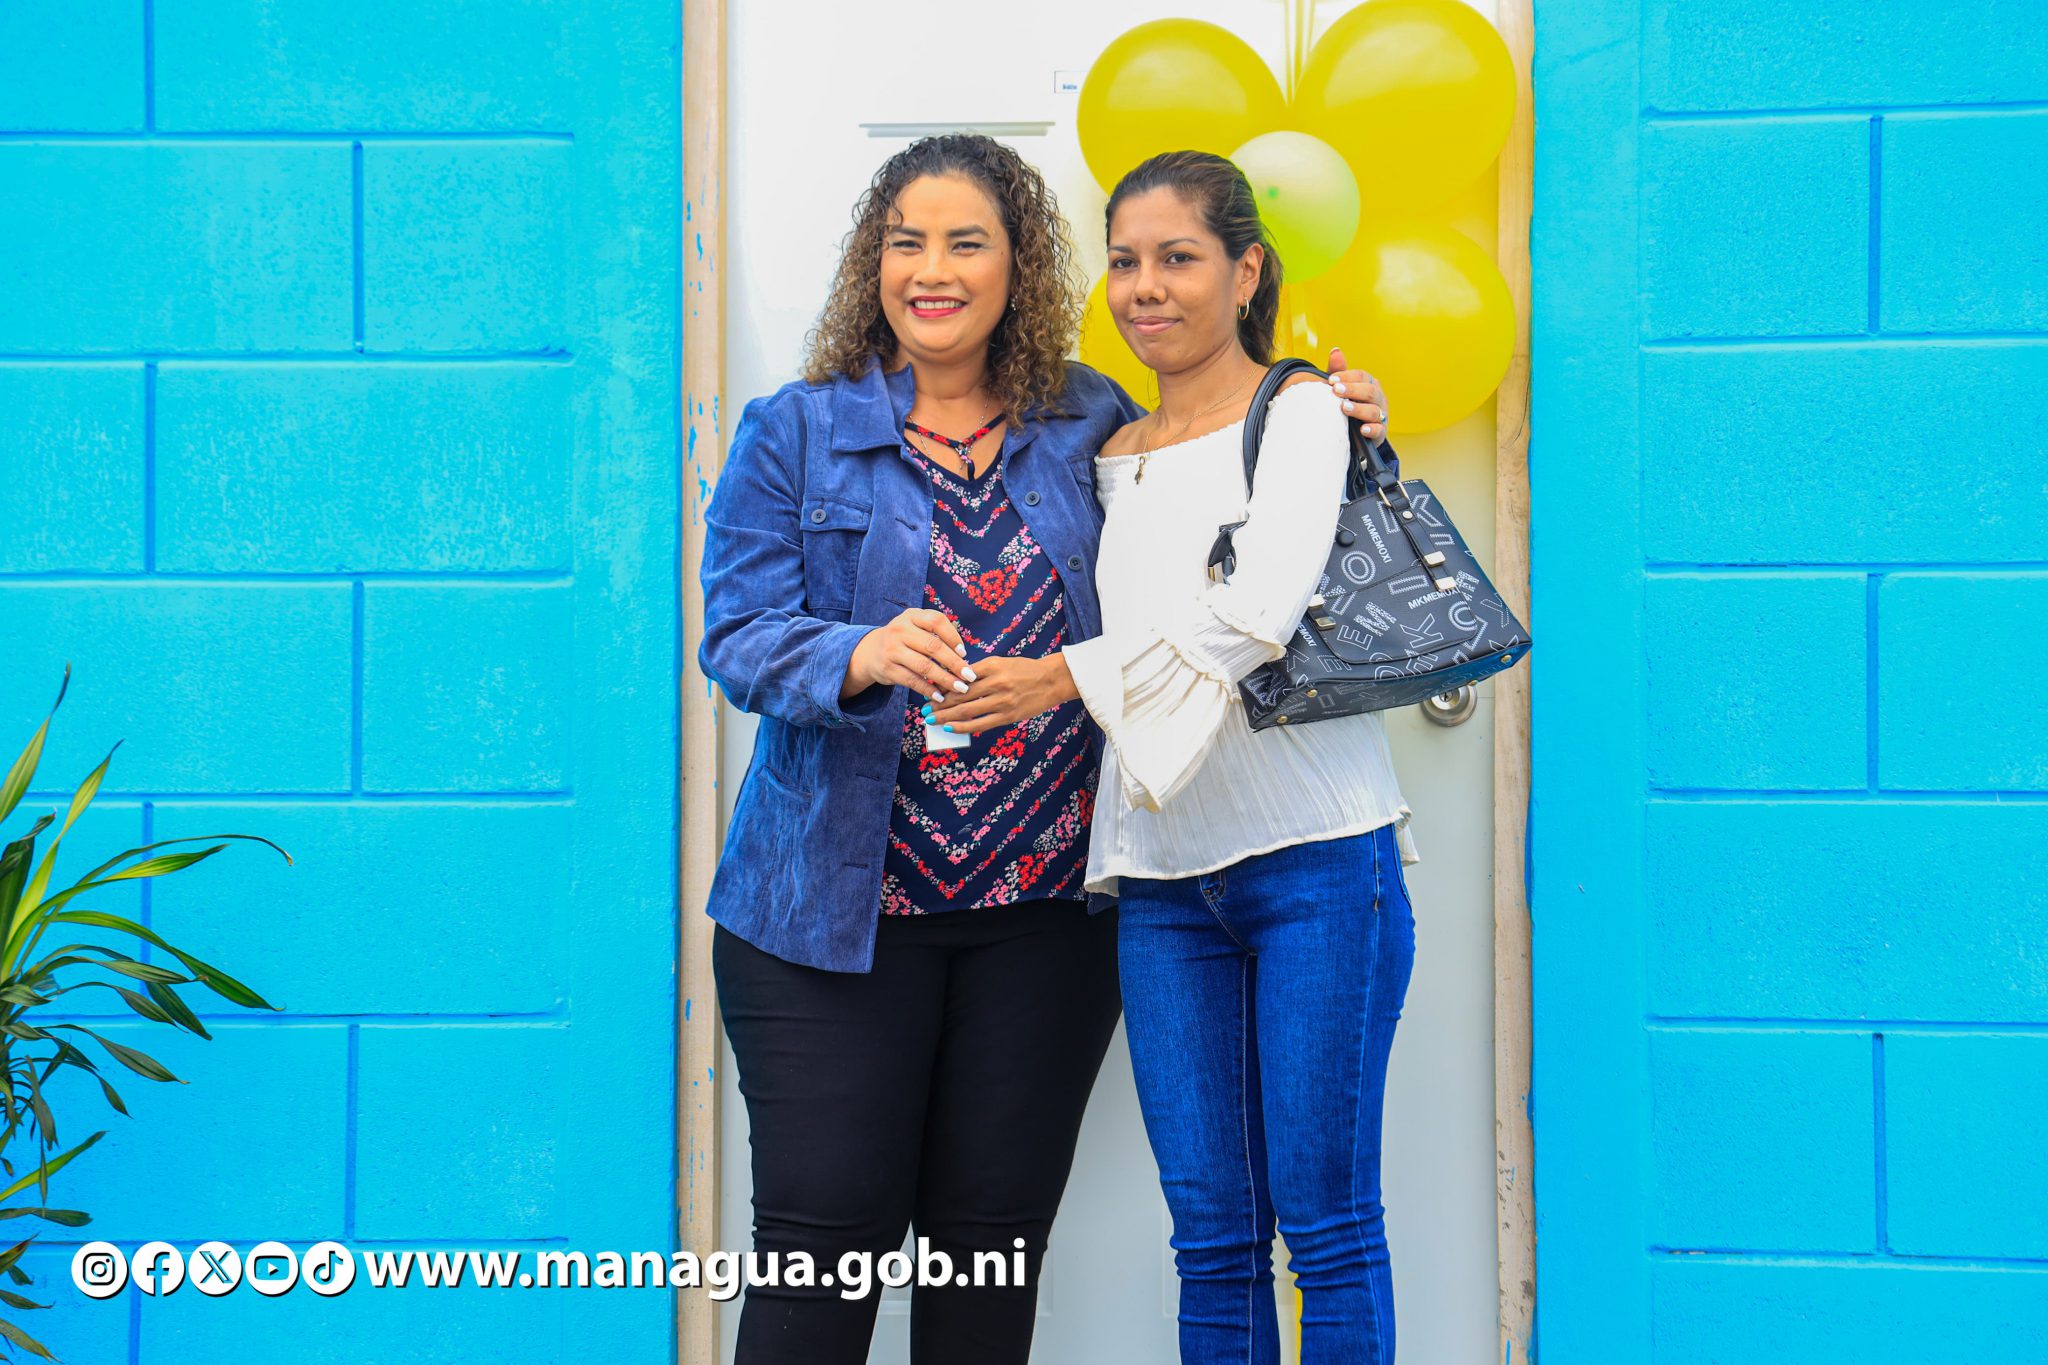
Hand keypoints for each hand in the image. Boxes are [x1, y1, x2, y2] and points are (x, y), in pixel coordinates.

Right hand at [845, 608, 974, 702]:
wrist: (870, 651)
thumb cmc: (904, 639)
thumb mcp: (916, 627)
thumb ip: (937, 635)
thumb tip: (963, 657)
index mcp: (911, 616)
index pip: (936, 621)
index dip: (953, 637)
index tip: (964, 653)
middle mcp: (900, 630)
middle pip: (932, 646)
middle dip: (954, 663)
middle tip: (970, 676)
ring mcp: (892, 649)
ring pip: (923, 666)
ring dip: (945, 679)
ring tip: (960, 688)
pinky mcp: (888, 668)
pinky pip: (912, 681)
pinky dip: (928, 689)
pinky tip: (940, 696)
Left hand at [922, 655, 1077, 736]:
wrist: (1052, 680)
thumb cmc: (1024, 670)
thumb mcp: (1001, 662)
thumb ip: (980, 672)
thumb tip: (955, 683)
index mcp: (992, 666)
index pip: (960, 676)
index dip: (943, 685)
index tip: (930, 690)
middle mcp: (996, 683)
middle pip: (960, 695)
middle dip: (939, 704)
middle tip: (924, 709)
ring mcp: (1002, 701)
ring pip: (967, 711)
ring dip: (946, 717)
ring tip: (931, 720)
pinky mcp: (1008, 716)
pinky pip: (980, 723)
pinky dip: (963, 726)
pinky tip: (950, 728)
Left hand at [1326, 345, 1388, 441]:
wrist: (1353, 432)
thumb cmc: (1347, 404)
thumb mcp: (1340, 389)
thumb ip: (1338, 371)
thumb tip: (1335, 351)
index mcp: (1369, 384)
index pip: (1361, 375)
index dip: (1347, 376)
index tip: (1331, 380)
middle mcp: (1378, 397)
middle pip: (1369, 390)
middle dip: (1352, 390)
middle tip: (1336, 390)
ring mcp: (1381, 415)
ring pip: (1373, 410)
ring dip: (1359, 409)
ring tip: (1344, 408)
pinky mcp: (1380, 432)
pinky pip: (1379, 430)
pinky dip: (1372, 429)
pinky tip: (1362, 429)